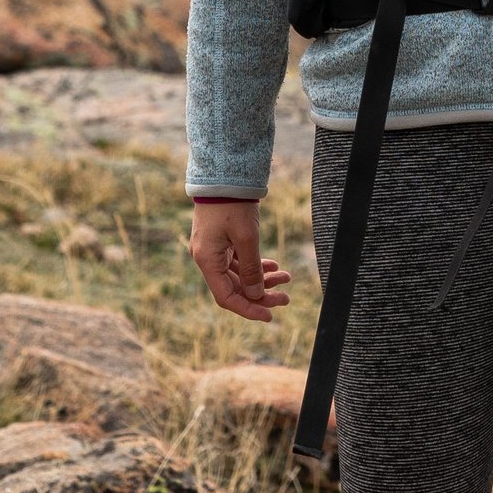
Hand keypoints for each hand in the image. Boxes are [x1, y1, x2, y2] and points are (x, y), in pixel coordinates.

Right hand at [189, 198, 292, 322]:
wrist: (224, 176)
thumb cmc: (233, 205)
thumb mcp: (247, 238)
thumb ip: (252, 269)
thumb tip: (256, 296)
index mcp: (207, 261)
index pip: (227, 297)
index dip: (248, 309)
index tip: (269, 316)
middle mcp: (207, 259)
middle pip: (235, 288)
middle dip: (261, 294)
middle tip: (286, 298)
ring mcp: (214, 250)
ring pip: (239, 275)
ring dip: (262, 279)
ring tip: (286, 278)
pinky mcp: (221, 241)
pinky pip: (239, 261)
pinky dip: (256, 265)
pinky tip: (274, 267)